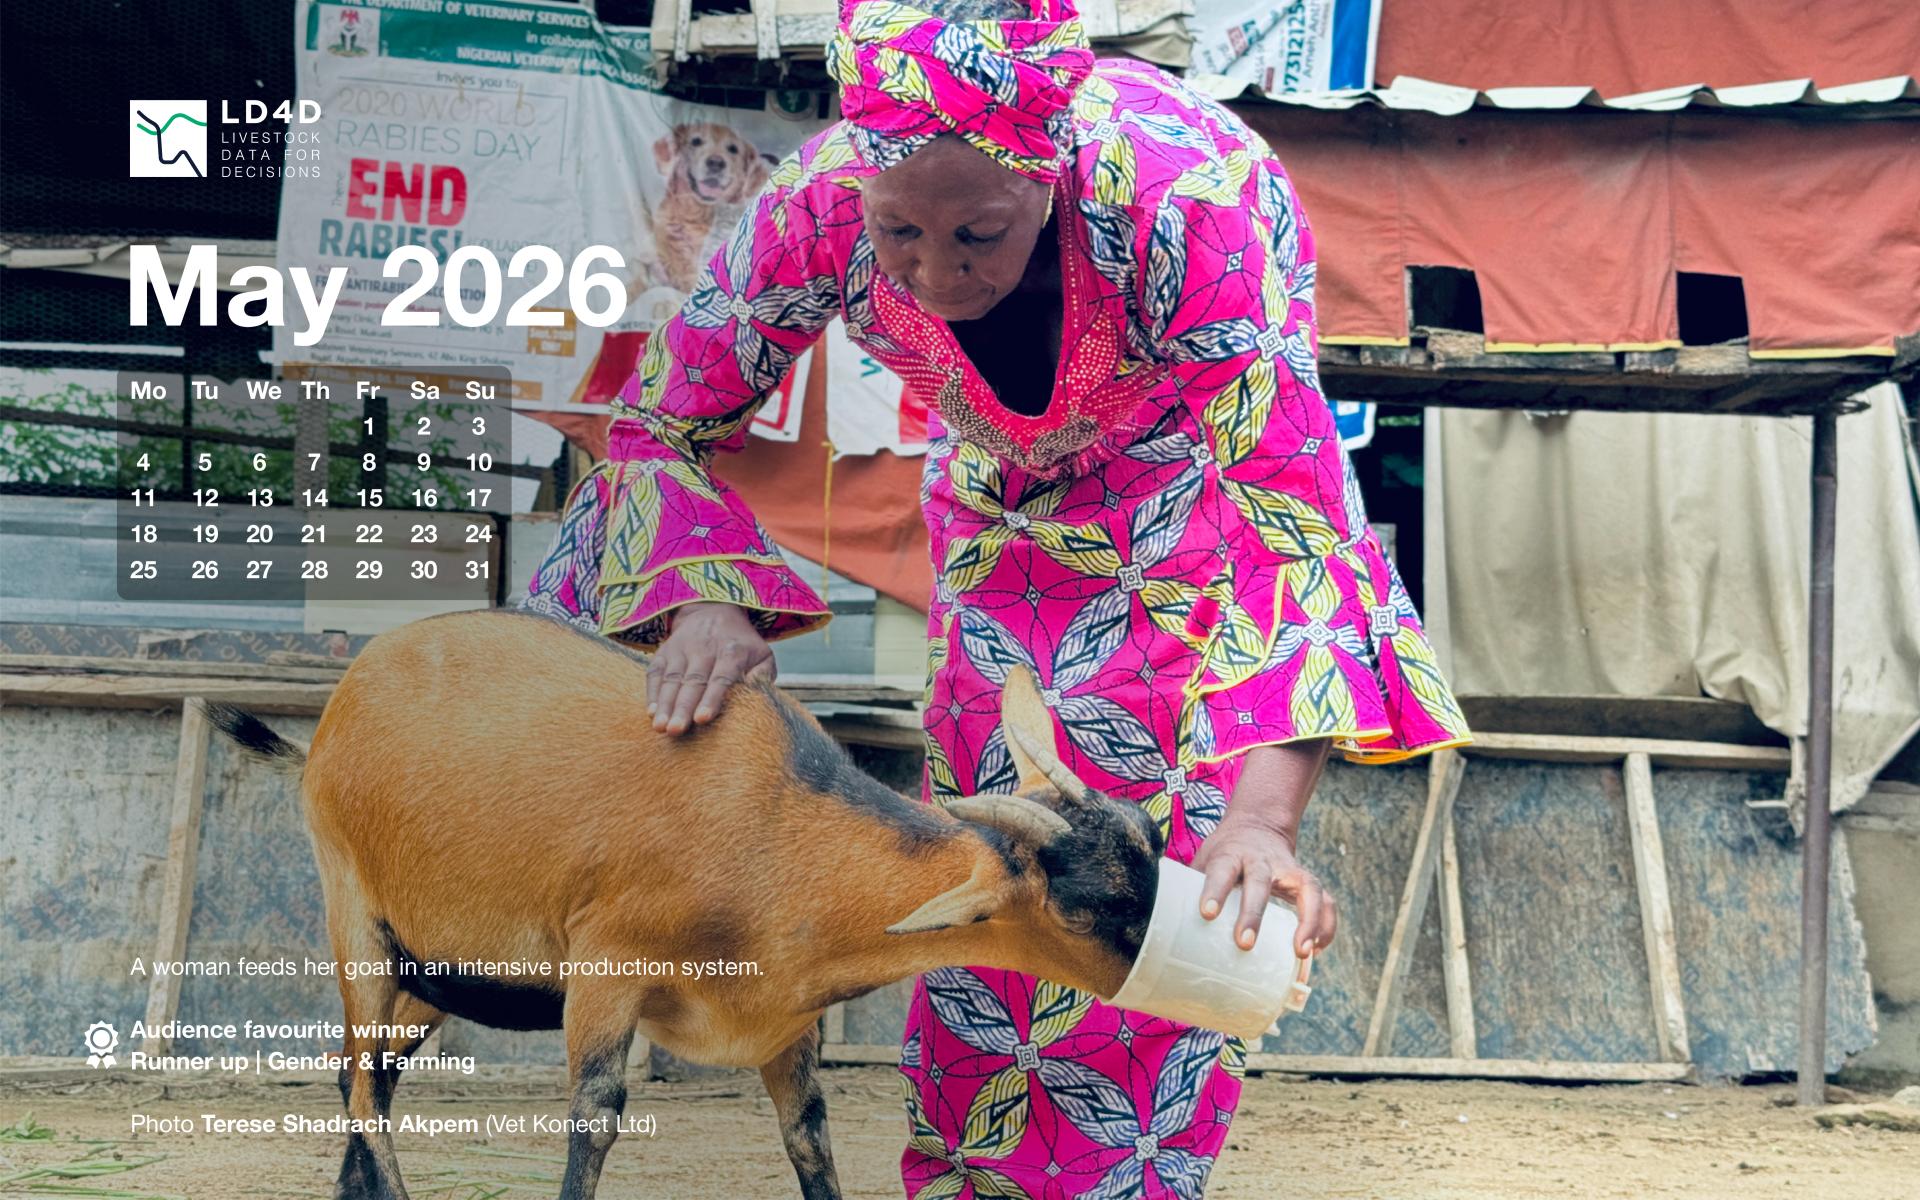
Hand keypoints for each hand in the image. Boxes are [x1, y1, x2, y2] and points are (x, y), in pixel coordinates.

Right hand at [648, 602, 773, 734]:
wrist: (713, 610)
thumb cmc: (741, 644)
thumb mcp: (762, 654)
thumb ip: (762, 676)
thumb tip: (757, 696)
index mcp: (732, 651)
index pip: (720, 678)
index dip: (711, 699)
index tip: (702, 719)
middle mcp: (704, 648)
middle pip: (693, 681)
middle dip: (683, 707)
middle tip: (675, 730)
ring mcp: (681, 648)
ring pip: (671, 678)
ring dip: (665, 703)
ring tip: (660, 726)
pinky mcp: (664, 651)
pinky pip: (655, 672)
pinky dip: (652, 692)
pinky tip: (651, 712)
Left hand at [1190, 811, 1336, 957]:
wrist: (1257, 825)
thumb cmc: (1222, 855)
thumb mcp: (1202, 861)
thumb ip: (1186, 890)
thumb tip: (1152, 927)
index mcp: (1229, 855)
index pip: (1220, 870)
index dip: (1214, 890)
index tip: (1207, 914)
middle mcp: (1261, 860)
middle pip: (1260, 882)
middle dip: (1253, 913)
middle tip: (1244, 944)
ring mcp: (1289, 869)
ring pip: (1307, 888)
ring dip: (1308, 920)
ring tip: (1302, 952)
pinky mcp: (1308, 881)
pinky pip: (1325, 901)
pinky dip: (1325, 925)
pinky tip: (1317, 950)